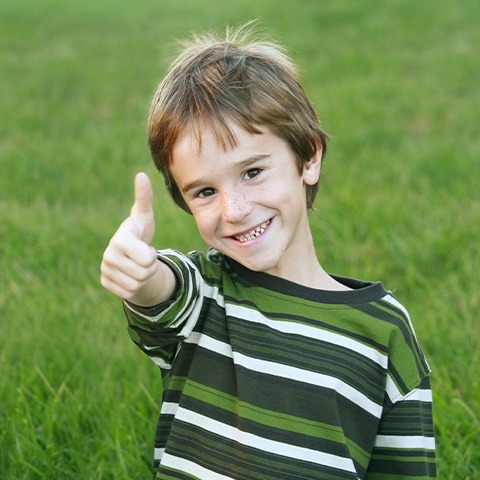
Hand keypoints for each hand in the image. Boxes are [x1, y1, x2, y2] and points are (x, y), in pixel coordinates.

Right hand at [100, 172, 158, 301]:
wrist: (131, 256)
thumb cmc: (140, 233)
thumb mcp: (145, 217)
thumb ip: (144, 198)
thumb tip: (141, 174)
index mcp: (119, 240)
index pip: (148, 259)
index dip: (152, 255)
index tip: (144, 246)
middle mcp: (108, 256)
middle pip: (145, 273)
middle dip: (149, 267)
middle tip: (142, 258)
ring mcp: (105, 271)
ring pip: (138, 284)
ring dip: (143, 277)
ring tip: (137, 265)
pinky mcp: (106, 284)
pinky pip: (130, 293)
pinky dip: (135, 287)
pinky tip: (130, 275)